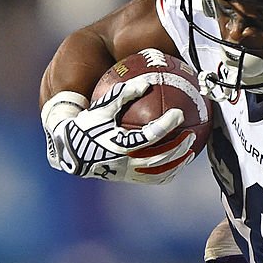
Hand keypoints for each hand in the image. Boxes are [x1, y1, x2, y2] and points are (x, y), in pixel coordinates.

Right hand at [41, 81, 194, 183]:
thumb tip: (147, 82)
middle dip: (178, 146)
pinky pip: (154, 179)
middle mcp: (125, 162)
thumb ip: (124, 94)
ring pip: (160, 172)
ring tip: (191, 150)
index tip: (179, 113)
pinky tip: (179, 162)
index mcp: (119, 144)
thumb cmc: (89, 124)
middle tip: (191, 133)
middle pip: (160, 158)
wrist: (72, 150)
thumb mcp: (103, 106)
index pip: (149, 136)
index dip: (166, 125)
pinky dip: (169, 172)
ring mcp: (128, 174)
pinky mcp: (129, 179)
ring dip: (178, 162)